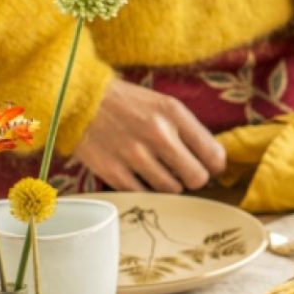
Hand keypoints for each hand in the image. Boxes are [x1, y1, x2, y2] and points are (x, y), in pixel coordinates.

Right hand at [73, 79, 225, 192]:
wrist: (79, 99)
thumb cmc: (127, 103)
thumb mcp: (164, 104)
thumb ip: (189, 130)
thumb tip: (213, 161)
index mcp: (174, 113)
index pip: (213, 154)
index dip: (214, 166)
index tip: (208, 166)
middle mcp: (157, 134)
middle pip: (197, 178)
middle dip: (194, 178)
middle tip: (184, 172)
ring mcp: (134, 154)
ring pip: (172, 190)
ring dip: (169, 184)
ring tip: (158, 170)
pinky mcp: (114, 171)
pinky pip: (144, 194)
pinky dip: (145, 189)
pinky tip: (139, 175)